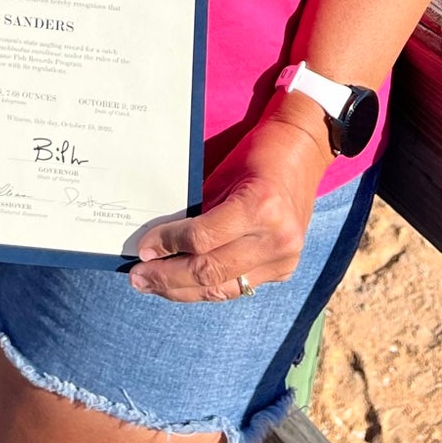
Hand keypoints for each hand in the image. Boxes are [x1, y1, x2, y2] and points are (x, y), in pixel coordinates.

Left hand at [129, 108, 331, 302]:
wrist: (302, 152)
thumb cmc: (256, 154)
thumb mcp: (223, 175)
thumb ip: (198, 211)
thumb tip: (159, 242)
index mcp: (260, 207)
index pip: (203, 239)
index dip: (168, 245)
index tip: (142, 250)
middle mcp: (275, 239)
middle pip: (210, 271)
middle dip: (169, 278)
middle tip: (139, 279)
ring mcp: (284, 259)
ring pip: (223, 289)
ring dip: (184, 291)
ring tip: (154, 287)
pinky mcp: (284, 270)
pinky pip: (238, 287)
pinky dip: (209, 287)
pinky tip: (184, 286)